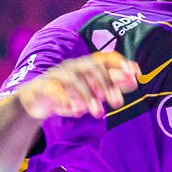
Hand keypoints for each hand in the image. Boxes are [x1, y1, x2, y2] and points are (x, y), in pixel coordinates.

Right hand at [18, 52, 137, 120]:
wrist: (36, 100)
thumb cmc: (70, 93)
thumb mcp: (93, 90)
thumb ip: (112, 84)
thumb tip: (135, 79)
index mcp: (86, 66)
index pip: (105, 58)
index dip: (121, 63)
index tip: (135, 73)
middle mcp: (73, 67)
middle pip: (92, 68)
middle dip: (107, 84)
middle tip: (118, 103)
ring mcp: (57, 76)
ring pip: (74, 80)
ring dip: (88, 96)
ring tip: (99, 113)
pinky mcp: (42, 87)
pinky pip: (53, 90)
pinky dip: (65, 100)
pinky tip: (76, 111)